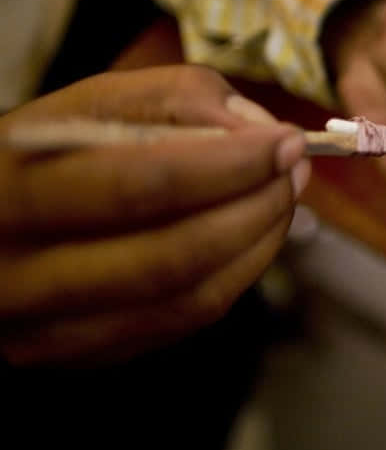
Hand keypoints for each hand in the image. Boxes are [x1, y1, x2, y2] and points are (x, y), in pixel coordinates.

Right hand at [0, 66, 308, 365]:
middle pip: (172, 255)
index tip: (285, 141)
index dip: (230, 165)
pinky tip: (252, 236)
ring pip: (186, 299)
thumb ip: (173, 97)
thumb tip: (256, 127)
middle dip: (256, 207)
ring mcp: (44, 325)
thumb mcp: (89, 104)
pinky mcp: (73, 352)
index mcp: (8, 189)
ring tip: (282, 197)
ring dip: (257, 245)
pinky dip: (234, 276)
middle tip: (294, 171)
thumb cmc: (45, 153)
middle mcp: (17, 270)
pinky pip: (179, 323)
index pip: (141, 185)